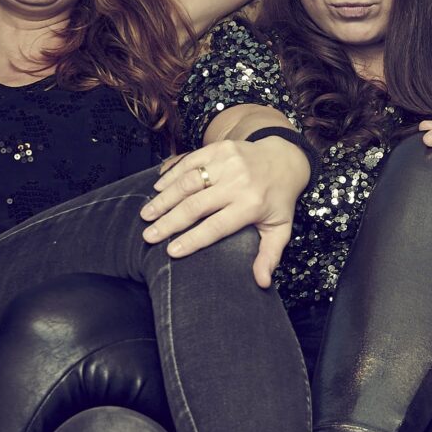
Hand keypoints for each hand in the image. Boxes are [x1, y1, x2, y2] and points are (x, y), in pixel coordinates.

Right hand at [142, 138, 307, 286]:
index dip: (193, 239)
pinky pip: (190, 161)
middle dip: (169, 222)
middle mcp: (238, 182)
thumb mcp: (281, 228)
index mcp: (252, 205)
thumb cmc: (278, 199)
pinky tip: (156, 188)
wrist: (285, 159)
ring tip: (146, 214)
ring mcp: (227, 162)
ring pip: (188, 182)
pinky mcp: (219, 149)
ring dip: (164, 199)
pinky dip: (170, 174)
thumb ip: (270, 255)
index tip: (171, 251)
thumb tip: (262, 283)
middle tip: (149, 236)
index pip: (216, 226)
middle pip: (196, 205)